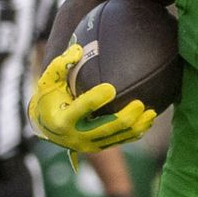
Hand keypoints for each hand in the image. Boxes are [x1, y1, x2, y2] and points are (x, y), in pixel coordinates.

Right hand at [28, 43, 156, 153]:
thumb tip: (78, 49)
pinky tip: (148, 121)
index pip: (82, 109)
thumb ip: (60, 66)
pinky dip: (135, 132)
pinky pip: (120, 141)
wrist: (46, 126)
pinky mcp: (99, 146)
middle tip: (139, 104)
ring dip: (136, 126)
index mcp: (62, 119)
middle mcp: (76, 135)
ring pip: (117, 136)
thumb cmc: (50, 98)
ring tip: (151, 113)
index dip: (95, 99)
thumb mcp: (48, 82)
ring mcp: (89, 144)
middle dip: (124, 117)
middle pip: (106, 127)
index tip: (110, 88)